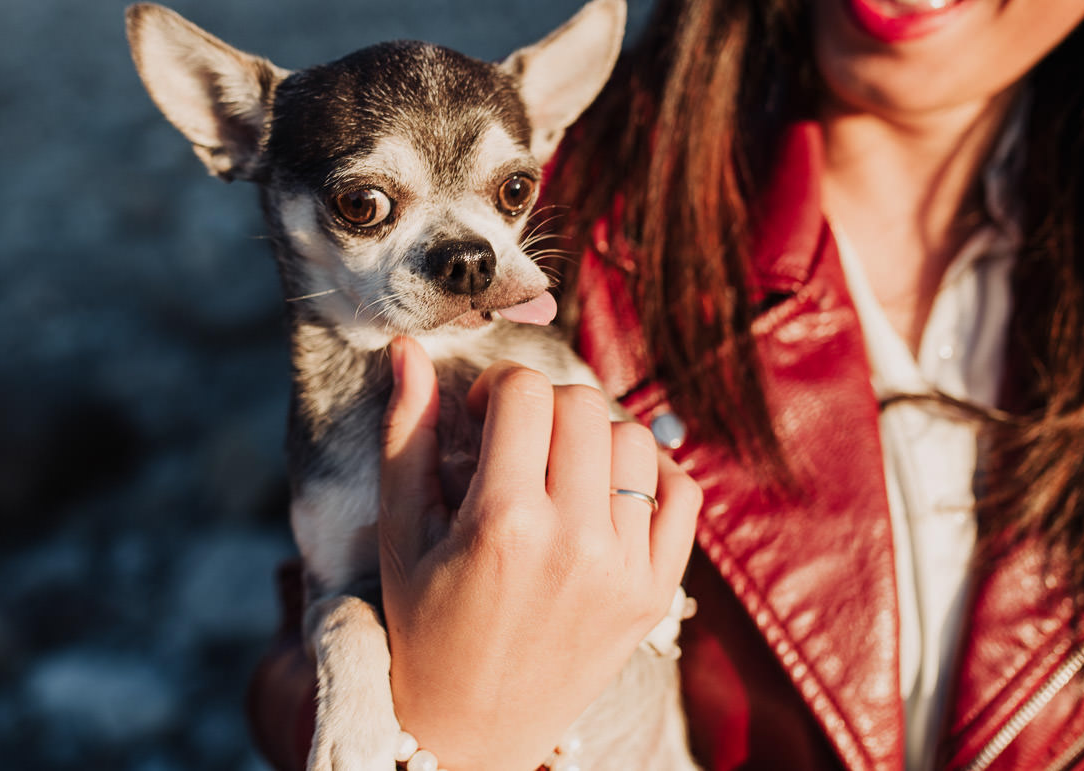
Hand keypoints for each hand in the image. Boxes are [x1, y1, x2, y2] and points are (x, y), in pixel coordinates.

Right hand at [378, 336, 700, 770]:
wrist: (471, 734)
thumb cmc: (423, 629)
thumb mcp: (400, 535)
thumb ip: (407, 435)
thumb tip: (408, 351)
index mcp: (502, 522)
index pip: (526, 393)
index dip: (499, 386)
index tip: (481, 414)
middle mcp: (574, 542)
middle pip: (584, 405)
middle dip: (546, 405)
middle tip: (518, 438)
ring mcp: (624, 570)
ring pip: (636, 439)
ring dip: (596, 436)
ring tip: (560, 468)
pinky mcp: (656, 593)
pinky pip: (683, 493)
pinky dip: (653, 476)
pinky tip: (608, 492)